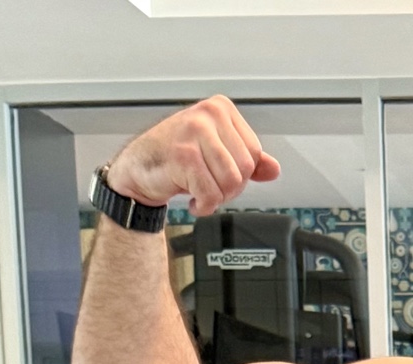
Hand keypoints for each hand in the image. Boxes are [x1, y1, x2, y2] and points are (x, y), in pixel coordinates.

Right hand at [106, 97, 280, 217]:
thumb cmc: (175, 157)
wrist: (138, 168)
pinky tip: (192, 201)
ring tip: (200, 193)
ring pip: (231, 183)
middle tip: (208, 187)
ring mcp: (195, 132)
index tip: (220, 176)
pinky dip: (204, 207)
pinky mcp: (183, 155)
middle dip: (229, 189)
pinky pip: (211, 195)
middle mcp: (208, 115)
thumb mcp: (216, 152)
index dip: (242, 175)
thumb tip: (274, 169)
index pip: (255, 153)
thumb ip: (247, 159)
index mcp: (221, 108)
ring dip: (217, 199)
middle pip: (245, 170)